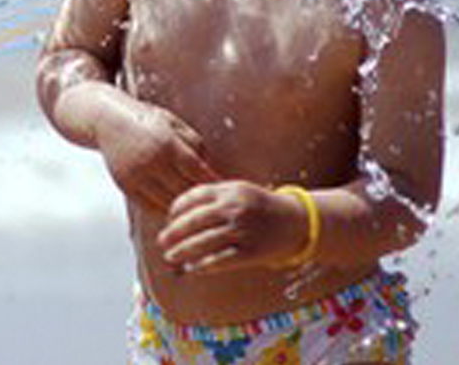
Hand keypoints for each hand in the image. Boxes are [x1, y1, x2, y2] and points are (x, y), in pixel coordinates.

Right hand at [93, 96, 217, 213]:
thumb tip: (213, 169)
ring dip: (184, 208)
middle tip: (217, 207)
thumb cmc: (148, 120)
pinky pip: (150, 206)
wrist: (107, 120)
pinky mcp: (125, 186)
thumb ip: (195, 144)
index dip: (213, 183)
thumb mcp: (174, 123)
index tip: (226, 191)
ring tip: (200, 213)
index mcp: (167, 143)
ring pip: (168, 202)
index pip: (197, 171)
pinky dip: (165, 209)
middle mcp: (151, 161)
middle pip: (184, 190)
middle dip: (202, 198)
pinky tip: (177, 210)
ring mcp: (137, 175)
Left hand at [157, 181, 309, 273]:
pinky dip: (203, 265)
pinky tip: (192, 268)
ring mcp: (244, 230)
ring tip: (171, 257)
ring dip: (183, 251)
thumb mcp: (239, 190)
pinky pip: (221, 260)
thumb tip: (180, 209)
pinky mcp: (252, 252)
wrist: (297, 221)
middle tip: (161, 241)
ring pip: (204, 242)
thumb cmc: (261, 206)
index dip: (176, 209)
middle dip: (174, 233)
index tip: (168, 219)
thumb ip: (214, 195)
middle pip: (194, 221)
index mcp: (229, 190)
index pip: (192, 197)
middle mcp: (235, 208)